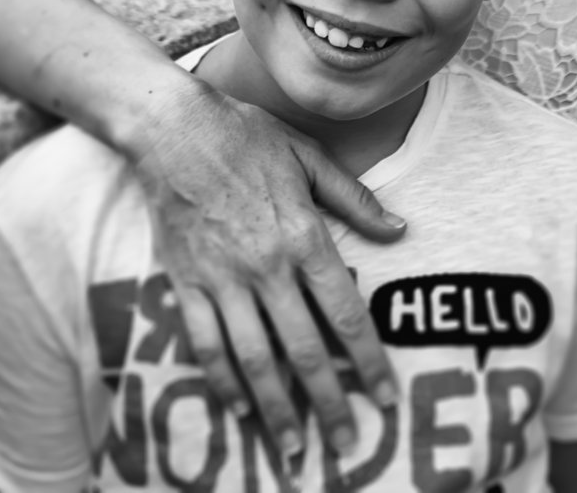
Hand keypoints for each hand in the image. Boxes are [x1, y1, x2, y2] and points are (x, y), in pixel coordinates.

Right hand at [132, 76, 404, 461]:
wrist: (175, 127)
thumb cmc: (248, 135)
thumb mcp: (311, 156)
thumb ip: (356, 200)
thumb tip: (400, 231)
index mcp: (305, 235)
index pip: (345, 314)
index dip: (369, 362)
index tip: (386, 398)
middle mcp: (267, 266)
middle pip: (304, 351)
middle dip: (329, 404)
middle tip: (347, 446)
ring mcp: (224, 279)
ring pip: (255, 360)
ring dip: (277, 410)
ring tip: (294, 450)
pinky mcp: (186, 283)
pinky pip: (206, 345)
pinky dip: (223, 383)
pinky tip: (240, 410)